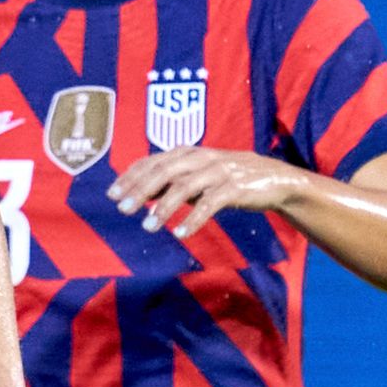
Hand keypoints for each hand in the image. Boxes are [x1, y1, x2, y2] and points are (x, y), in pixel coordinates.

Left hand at [109, 147, 307, 238]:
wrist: (274, 178)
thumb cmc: (226, 178)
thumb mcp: (196, 175)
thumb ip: (171, 181)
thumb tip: (139, 194)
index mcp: (187, 152)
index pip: (152, 162)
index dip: (130, 177)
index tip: (111, 194)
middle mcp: (200, 157)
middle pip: (163, 172)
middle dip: (140, 190)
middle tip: (122, 210)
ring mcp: (218, 171)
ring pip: (185, 187)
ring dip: (164, 208)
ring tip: (148, 227)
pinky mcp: (235, 188)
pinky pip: (210, 204)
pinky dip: (194, 219)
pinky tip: (181, 233)